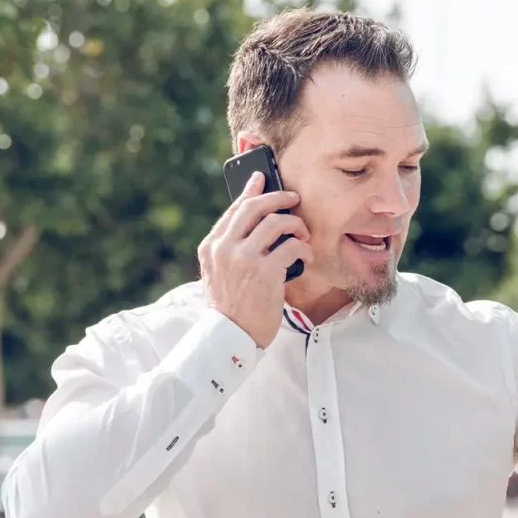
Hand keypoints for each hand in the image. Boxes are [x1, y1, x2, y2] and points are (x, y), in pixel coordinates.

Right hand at [196, 171, 311, 348]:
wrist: (230, 337)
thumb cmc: (230, 308)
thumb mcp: (219, 274)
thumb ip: (230, 249)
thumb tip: (254, 225)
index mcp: (211, 246)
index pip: (234, 210)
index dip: (251, 191)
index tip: (263, 179)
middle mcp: (224, 248)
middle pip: (254, 207)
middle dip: (278, 197)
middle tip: (294, 198)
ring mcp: (244, 259)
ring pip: (276, 223)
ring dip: (295, 225)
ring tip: (303, 235)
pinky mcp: (265, 272)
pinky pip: (291, 247)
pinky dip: (303, 249)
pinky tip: (306, 256)